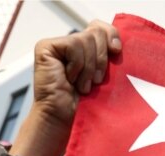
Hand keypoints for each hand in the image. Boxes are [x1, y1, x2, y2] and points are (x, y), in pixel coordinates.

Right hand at [18, 20, 120, 155]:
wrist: (64, 119)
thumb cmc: (85, 104)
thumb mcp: (103, 76)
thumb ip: (107, 55)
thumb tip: (118, 42)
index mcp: (84, 47)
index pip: (100, 26)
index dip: (111, 34)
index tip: (117, 51)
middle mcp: (69, 43)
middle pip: (95, 31)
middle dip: (100, 58)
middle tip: (95, 81)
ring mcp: (56, 44)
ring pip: (86, 39)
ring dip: (88, 68)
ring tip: (83, 86)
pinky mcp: (45, 48)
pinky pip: (73, 45)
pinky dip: (77, 66)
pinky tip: (70, 79)